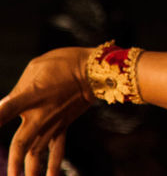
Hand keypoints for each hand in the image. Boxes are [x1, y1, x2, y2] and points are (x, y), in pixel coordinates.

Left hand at [0, 47, 92, 175]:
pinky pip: (57, 149)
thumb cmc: (64, 63)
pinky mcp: (63, 126)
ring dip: (30, 170)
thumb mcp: (37, 67)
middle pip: (20, 144)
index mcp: (28, 96)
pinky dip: (54, 165)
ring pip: (37, 152)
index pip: (2, 113)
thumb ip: (18, 89)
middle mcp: (39, 115)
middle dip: (13, 162)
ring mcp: (52, 123)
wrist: (97, 70)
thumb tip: (5, 104)